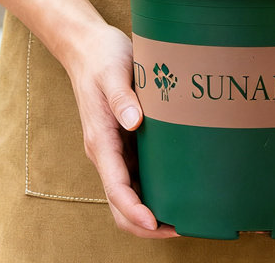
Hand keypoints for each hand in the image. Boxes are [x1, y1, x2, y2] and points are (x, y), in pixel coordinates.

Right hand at [63, 21, 178, 239]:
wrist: (88, 46)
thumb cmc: (102, 57)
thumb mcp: (114, 72)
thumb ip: (122, 97)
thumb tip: (133, 122)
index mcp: (101, 140)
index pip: (116, 188)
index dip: (135, 211)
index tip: (156, 223)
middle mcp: (106, 151)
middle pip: (121, 203)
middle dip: (147, 224)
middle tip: (183, 227)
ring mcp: (115, 148)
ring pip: (130, 193)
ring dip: (152, 210)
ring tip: (186, 215)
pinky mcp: (125, 140)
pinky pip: (138, 175)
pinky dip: (154, 190)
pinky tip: (178, 188)